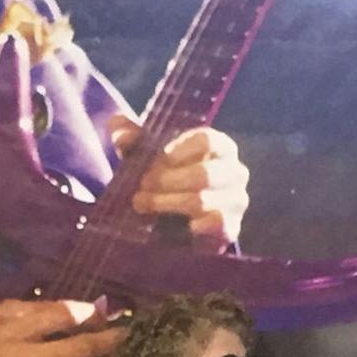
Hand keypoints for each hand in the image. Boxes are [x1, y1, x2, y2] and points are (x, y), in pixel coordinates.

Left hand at [110, 115, 249, 249]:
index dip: (176, 153)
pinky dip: (192, 226)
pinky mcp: (231, 227)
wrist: (178, 221)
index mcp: (220, 146)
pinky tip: (173, 226)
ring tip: (143, 205)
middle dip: (165, 182)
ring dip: (166, 203)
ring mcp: (237, 199)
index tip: (151, 164)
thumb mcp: (145, 156)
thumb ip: (131, 139)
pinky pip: (217, 224)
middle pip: (203, 173)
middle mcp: (235, 170)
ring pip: (201, 200)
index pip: (206, 141)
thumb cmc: (164, 178)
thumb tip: (119, 129)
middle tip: (140, 189)